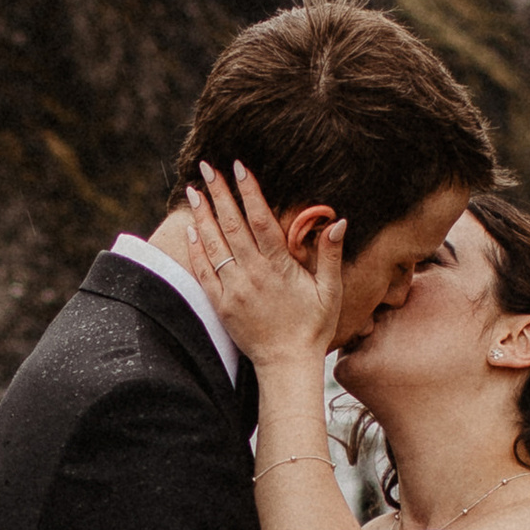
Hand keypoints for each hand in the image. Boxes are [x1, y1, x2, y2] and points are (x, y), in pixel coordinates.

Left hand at [190, 159, 342, 371]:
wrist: (287, 364)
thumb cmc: (313, 327)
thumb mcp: (330, 292)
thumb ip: (331, 255)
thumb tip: (338, 221)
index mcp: (279, 267)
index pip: (260, 219)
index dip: (249, 191)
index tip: (239, 167)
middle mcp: (252, 274)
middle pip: (232, 225)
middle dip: (219, 193)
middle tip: (208, 166)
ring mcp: (233, 289)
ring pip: (214, 244)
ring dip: (202, 214)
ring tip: (194, 189)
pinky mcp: (221, 304)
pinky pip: (203, 271)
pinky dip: (196, 248)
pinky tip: (191, 228)